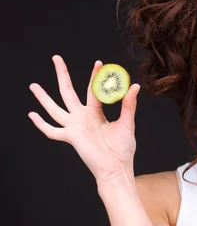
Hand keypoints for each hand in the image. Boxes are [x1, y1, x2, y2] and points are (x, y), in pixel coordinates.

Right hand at [28, 56, 140, 183]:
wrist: (116, 167)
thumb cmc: (122, 149)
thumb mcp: (127, 123)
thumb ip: (129, 105)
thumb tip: (134, 86)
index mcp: (95, 113)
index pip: (92, 89)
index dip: (95, 76)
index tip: (99, 62)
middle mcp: (82, 118)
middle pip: (67, 92)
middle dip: (62, 74)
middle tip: (56, 58)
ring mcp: (74, 127)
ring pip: (55, 109)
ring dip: (44, 98)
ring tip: (33, 86)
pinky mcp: (71, 137)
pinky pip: (52, 131)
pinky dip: (41, 124)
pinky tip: (32, 115)